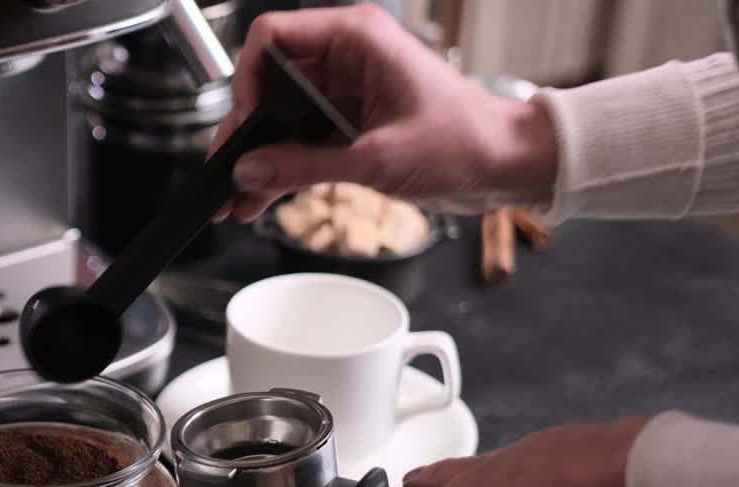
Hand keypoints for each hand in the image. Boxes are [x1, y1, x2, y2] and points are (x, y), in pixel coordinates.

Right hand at [209, 5, 557, 220]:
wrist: (508, 166)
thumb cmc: (468, 141)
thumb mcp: (376, 159)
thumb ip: (303, 166)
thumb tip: (250, 172)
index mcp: (358, 39)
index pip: (272, 37)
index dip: (249, 82)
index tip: (246, 127)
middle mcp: (349, 57)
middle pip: (271, 84)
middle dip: (248, 132)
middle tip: (229, 172)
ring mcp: (349, 91)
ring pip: (283, 119)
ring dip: (262, 158)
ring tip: (239, 198)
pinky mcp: (354, 123)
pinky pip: (304, 141)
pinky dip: (283, 168)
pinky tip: (262, 197)